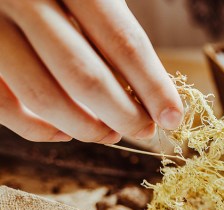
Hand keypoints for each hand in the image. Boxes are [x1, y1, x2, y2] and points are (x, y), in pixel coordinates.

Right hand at [0, 0, 181, 142]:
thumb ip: (114, 28)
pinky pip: (1, 103)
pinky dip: (35, 127)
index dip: (153, 86)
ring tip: (110, 134)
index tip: (173, 116)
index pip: (122, 42)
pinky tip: (63, 133)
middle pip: (85, 76)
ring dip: (85, 127)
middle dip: (123, 115)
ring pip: (42, 96)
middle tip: (144, 130)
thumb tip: (156, 91)